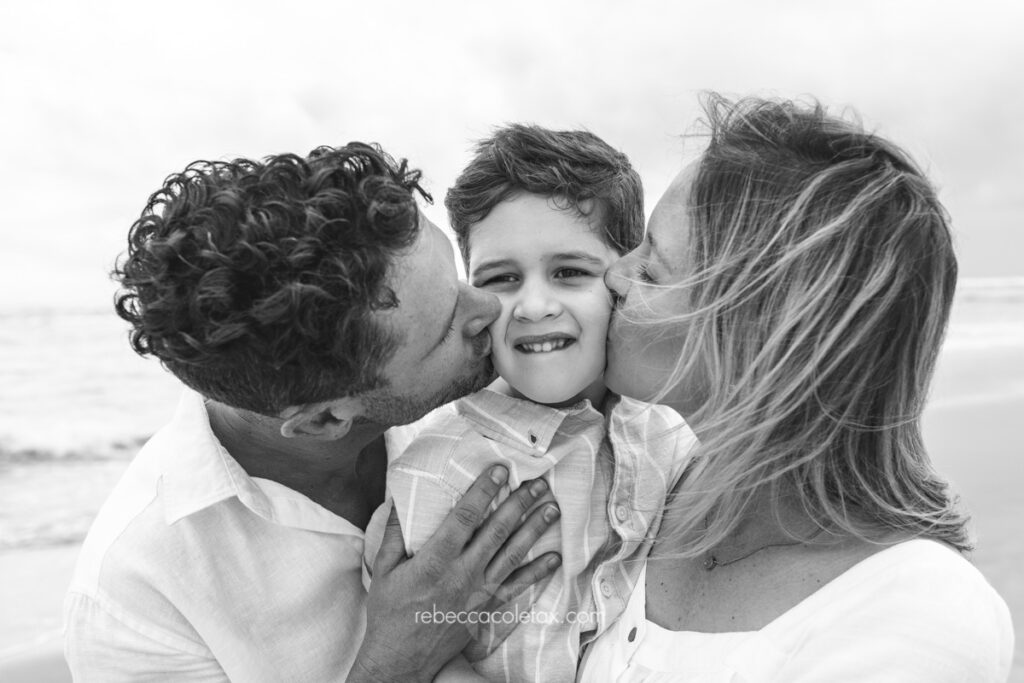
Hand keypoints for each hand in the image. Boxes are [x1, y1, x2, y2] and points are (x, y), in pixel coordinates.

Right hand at [348, 466, 561, 682]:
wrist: (402, 659)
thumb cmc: (390, 612)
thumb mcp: (384, 569)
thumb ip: (394, 533)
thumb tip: (398, 499)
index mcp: (435, 559)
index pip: (465, 517)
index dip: (484, 491)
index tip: (500, 470)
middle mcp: (462, 573)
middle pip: (497, 531)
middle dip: (519, 504)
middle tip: (538, 483)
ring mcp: (478, 592)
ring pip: (513, 555)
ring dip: (534, 530)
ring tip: (552, 509)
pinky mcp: (486, 608)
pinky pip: (517, 587)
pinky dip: (538, 572)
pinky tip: (554, 558)